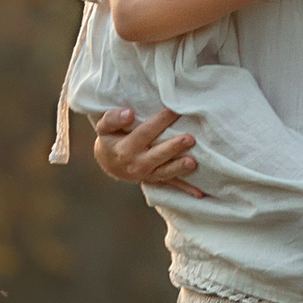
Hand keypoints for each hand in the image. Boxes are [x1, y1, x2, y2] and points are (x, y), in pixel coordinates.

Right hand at [89, 107, 205, 198]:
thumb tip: (129, 114)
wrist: (109, 163)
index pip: (144, 133)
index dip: (160, 121)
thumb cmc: (110, 140)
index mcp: (124, 149)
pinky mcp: (155, 180)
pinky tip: (199, 193)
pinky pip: (171, 185)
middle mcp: (136, 164)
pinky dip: (185, 189)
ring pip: (165, 172)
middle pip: (157, 154)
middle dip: (174, 147)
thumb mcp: (104, 128)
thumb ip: (112, 119)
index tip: (175, 110)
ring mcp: (146, 175)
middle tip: (190, 138)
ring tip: (193, 163)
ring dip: (179, 168)